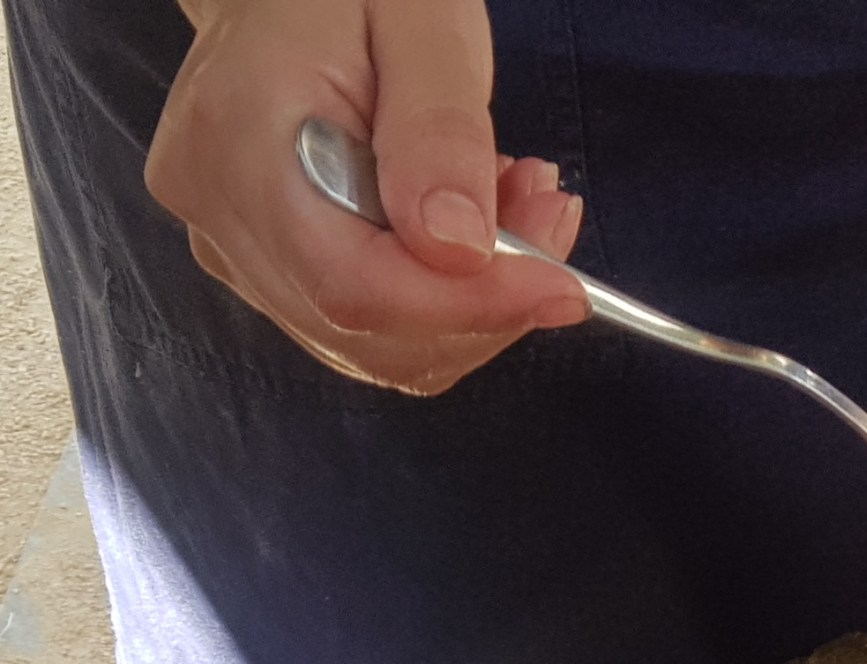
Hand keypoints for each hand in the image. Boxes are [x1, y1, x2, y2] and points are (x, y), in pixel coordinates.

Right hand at [148, 0, 587, 394]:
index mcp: (238, 140)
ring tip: (523, 207)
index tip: (563, 286)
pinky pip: (377, 326)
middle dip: (489, 299)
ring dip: (478, 300)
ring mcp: (239, 252)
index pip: (354, 283)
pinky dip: (450, 298)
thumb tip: (459, 249)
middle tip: (552, 217)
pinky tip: (478, 228)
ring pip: (385, 345)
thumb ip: (438, 132)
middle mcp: (221, 214)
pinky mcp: (272, 272)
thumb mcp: (417, 19)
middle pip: (373, 329)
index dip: (469, 305)